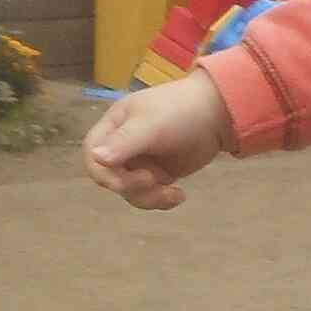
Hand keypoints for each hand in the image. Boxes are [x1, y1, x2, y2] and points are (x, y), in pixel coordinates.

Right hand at [84, 72, 232, 210]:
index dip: (103, 173)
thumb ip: (123, 142)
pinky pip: (149, 195)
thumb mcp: (150, 125)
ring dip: (149, 198)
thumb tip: (96, 157)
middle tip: (156, 181)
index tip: (123, 180)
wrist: (218, 114)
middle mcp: (123, 146)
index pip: (92, 155)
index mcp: (113, 127)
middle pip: (111, 179)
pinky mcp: (158, 174)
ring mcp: (140, 162)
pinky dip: (161, 200)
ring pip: (130, 192)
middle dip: (131, 187)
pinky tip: (179, 195)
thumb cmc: (180, 110)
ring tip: (174, 194)